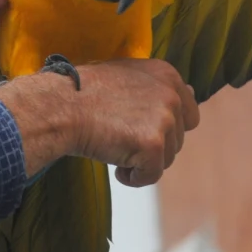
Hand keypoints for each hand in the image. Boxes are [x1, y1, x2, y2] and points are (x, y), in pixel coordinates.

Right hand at [0, 58, 200, 186]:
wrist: (61, 106)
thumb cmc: (84, 92)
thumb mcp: (126, 74)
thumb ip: (156, 86)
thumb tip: (190, 92)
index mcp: (167, 75)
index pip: (189, 114)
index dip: (166, 128)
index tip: (142, 129)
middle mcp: (171, 95)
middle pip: (177, 140)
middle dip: (151, 146)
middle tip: (120, 137)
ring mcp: (164, 119)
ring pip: (166, 159)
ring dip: (141, 161)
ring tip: (113, 146)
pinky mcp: (152, 145)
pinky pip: (151, 175)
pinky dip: (133, 177)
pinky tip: (114, 164)